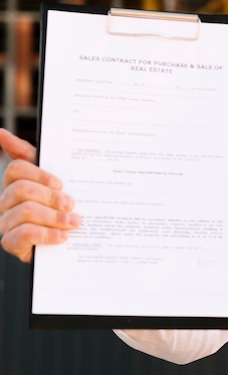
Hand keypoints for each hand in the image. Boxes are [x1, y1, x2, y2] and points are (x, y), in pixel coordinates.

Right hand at [0, 128, 79, 262]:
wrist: (68, 240)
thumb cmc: (59, 204)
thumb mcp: (53, 179)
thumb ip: (32, 156)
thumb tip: (1, 132)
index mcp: (17, 182)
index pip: (16, 169)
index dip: (39, 174)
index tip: (60, 183)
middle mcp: (7, 200)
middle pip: (21, 189)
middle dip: (50, 196)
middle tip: (71, 204)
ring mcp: (6, 221)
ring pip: (25, 211)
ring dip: (54, 217)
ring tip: (73, 222)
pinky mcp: (10, 242)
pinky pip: (24, 234)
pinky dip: (47, 234)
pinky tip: (63, 237)